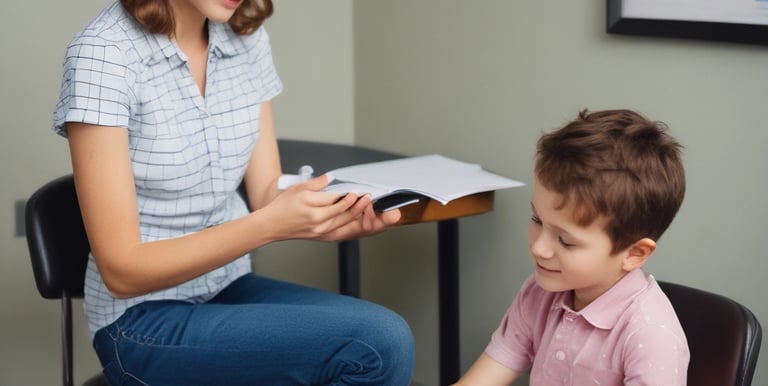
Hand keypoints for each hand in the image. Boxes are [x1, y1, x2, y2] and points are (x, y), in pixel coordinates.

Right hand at [257, 174, 400, 240]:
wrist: (272, 226)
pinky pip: (340, 230)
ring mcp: (320, 231)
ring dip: (356, 214)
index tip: (357, 191)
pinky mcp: (321, 237)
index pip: (336, 200)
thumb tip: (330, 178)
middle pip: (344, 213)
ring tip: (364, 205)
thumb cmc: (282, 207)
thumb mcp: (298, 189)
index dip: (349, 196)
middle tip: (367, 197)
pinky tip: (355, 218)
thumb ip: (317, 183)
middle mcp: (318, 221)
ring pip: (344, 222)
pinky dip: (349, 224)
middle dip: (358, 205)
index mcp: (312, 208)